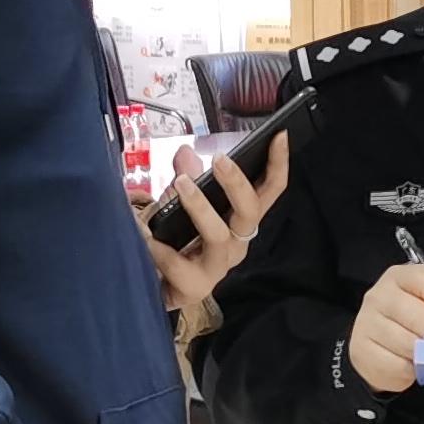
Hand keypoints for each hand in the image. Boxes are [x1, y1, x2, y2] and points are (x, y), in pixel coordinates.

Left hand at [146, 141, 286, 317]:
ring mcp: (218, 267)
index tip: (279, 135)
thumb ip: (187, 178)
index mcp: (241, 221)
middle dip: (237, 183)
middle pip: (250, 211)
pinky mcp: (195, 287)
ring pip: (218, 235)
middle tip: (220, 159)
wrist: (156, 289)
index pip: (269, 191)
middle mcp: (237, 243)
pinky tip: (144, 232)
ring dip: (199, 206)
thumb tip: (185, 153)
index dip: (278, 163)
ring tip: (179, 183)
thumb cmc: (177, 242)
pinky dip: (161, 246)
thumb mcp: (182, 205)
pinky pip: (179, 264)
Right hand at [349, 259, 423, 393]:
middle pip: (416, 313)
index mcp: (402, 277)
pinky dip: (410, 371)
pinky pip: (394, 365)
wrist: (384, 346)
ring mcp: (366, 321)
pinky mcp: (361, 349)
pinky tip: (414, 366)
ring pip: (405, 342)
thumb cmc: (418, 320)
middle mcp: (380, 295)